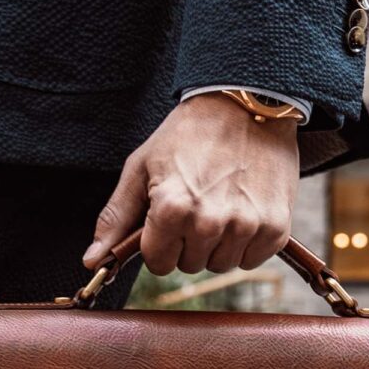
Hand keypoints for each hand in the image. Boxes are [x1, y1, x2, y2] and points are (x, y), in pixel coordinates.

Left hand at [82, 94, 299, 276]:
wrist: (248, 103)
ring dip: (218, 244)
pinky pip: (252, 259)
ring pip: (221, 265)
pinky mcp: (276, 227)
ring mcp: (246, 226)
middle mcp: (209, 222)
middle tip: (198, 202)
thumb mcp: (142, 167)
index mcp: (172, 209)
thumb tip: (93, 262)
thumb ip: (116, 218)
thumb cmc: (188, 134)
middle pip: (190, 266)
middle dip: (188, 242)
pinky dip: (247, 242)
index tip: (169, 217)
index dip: (160, 243)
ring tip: (222, 203)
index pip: (158, 264)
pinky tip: (245, 208)